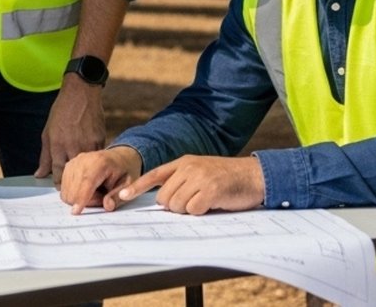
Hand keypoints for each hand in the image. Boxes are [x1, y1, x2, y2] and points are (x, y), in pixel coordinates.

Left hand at [36, 77, 104, 180]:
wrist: (81, 93)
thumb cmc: (62, 111)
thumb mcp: (48, 132)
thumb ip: (44, 156)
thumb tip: (39, 175)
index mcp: (58, 146)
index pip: (58, 174)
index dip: (59, 184)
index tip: (60, 188)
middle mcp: (73, 147)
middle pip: (73, 174)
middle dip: (72, 182)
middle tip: (72, 187)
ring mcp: (88, 144)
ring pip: (88, 167)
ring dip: (85, 173)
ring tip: (83, 176)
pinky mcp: (100, 140)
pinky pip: (97, 157)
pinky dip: (94, 161)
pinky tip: (92, 162)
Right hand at [60, 146, 142, 213]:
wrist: (118, 158)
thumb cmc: (123, 171)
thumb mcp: (128, 185)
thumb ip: (118, 196)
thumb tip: (107, 205)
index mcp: (101, 161)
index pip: (87, 181)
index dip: (81, 197)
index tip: (76, 212)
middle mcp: (84, 159)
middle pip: (74, 188)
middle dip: (87, 200)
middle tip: (102, 197)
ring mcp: (74, 162)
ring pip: (68, 190)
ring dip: (80, 198)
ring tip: (96, 192)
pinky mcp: (68, 166)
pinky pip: (65, 188)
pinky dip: (75, 194)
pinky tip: (87, 189)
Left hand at [117, 155, 263, 214]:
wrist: (254, 176)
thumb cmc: (227, 178)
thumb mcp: (201, 172)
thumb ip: (182, 180)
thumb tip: (163, 201)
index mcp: (184, 162)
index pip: (155, 175)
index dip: (137, 187)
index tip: (122, 196)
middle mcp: (189, 168)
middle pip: (164, 197)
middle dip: (175, 206)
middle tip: (194, 201)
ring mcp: (199, 178)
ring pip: (177, 205)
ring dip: (189, 210)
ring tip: (204, 201)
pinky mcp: (210, 190)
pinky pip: (193, 210)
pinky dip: (200, 212)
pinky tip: (212, 203)